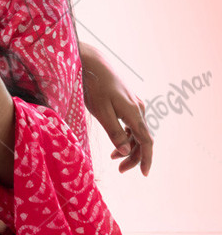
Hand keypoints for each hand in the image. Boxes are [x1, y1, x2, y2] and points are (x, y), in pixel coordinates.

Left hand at [80, 41, 152, 175]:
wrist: (91, 61)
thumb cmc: (93, 86)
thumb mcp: (101, 111)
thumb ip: (114, 132)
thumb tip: (127, 152)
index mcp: (134, 113)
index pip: (146, 142)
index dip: (146, 159)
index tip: (144, 174)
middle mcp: (138, 108)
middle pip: (143, 139)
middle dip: (134, 156)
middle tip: (120, 169)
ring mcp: (134, 103)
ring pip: (137, 131)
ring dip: (129, 146)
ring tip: (114, 157)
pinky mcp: (127, 99)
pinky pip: (132, 122)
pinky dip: (127, 135)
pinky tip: (117, 140)